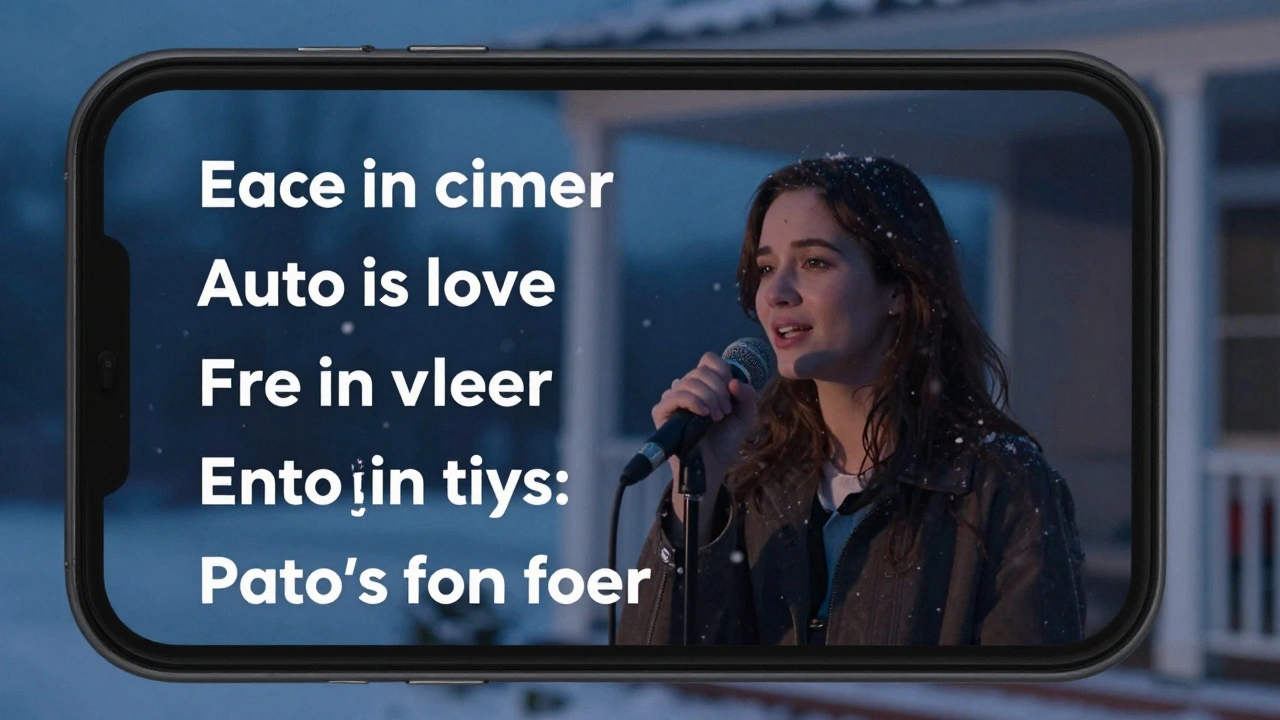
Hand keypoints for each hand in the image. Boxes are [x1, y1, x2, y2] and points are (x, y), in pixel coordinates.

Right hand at [651, 352, 758, 539]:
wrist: (713, 466)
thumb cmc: (725, 441)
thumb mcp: (745, 416)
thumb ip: (747, 396)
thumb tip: (734, 382)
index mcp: (705, 384)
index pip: (709, 360)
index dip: (722, 371)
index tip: (732, 392)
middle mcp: (687, 388)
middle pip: (701, 371)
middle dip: (719, 390)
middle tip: (725, 412)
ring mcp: (673, 399)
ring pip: (689, 381)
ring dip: (709, 397)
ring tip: (717, 417)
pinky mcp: (662, 412)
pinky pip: (674, 395)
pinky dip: (693, 401)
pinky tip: (704, 414)